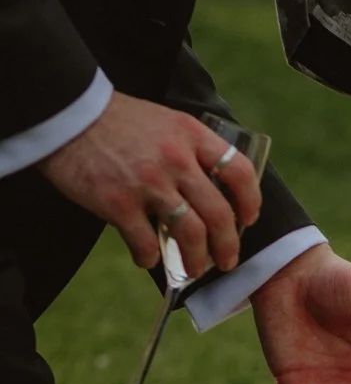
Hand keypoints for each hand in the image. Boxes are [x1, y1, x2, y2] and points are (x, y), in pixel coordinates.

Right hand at [42, 93, 260, 279]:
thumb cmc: (116, 120)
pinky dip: (150, 258)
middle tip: (227, 260)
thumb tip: (208, 190)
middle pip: (219, 214)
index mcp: (191, 135)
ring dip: (196, 260)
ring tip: (194, 269)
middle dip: (228, 245)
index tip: (248, 219)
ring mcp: (149, 183)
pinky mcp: (118, 203)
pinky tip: (147, 259)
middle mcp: (176, 160)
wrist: (67, 113)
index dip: (250, 201)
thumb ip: (189, 149)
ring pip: (190, 234)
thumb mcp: (165, 122)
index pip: (240, 172)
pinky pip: (145, 243)